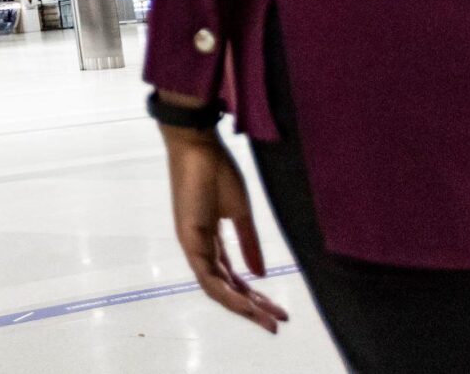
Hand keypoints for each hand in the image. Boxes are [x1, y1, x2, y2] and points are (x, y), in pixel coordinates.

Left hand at [160, 122, 288, 333]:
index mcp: (211, 240)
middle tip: (278, 323)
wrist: (198, 146)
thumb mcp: (240, 212)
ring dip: (242, 307)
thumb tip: (261, 274)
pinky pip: (208, 276)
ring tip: (267, 320)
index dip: (254, 295)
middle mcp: (200, 248)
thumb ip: (249, 243)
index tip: (279, 310)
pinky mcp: (190, 240)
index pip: (233, 277)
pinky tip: (246, 304)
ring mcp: (193, 246)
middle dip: (252, 308)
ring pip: (217, 289)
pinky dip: (227, 293)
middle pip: (227, 288)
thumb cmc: (217, 171)